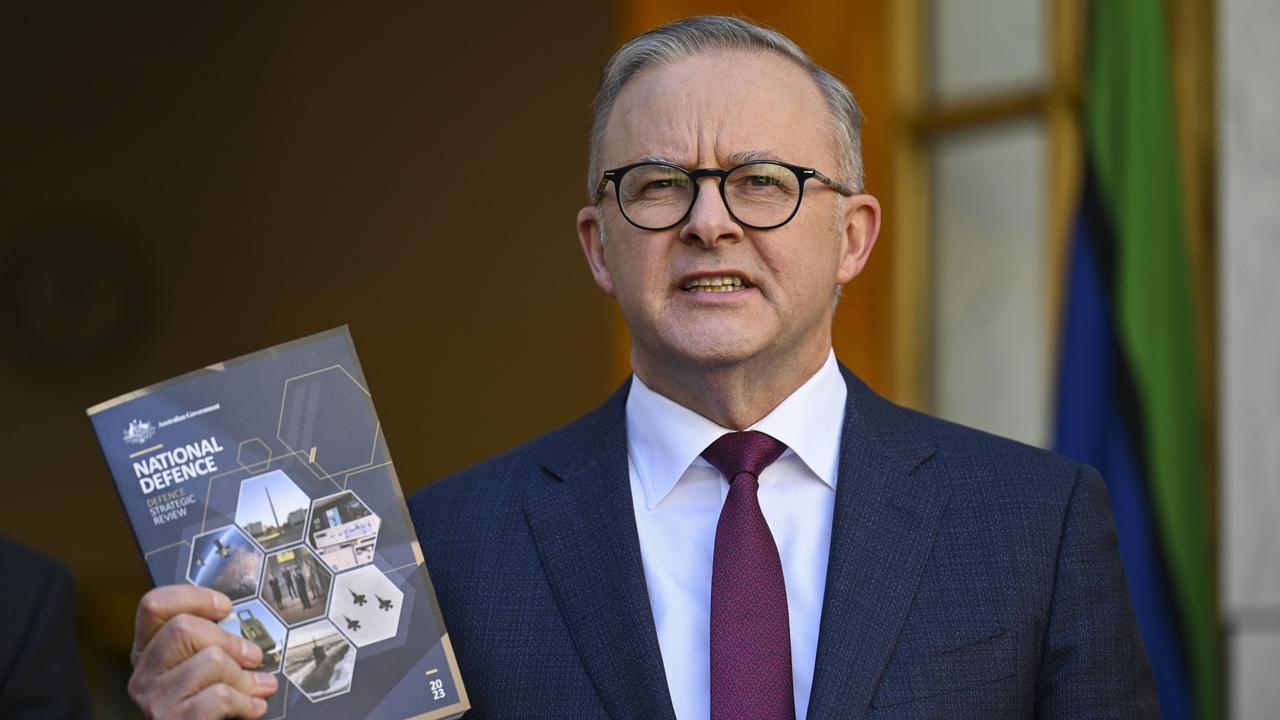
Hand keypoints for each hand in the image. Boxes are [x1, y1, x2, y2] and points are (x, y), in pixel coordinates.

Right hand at [128, 585, 278, 718]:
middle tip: (253, 656)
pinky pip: (220, 695)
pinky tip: (252, 705)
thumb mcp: (200, 668)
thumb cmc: (203, 705)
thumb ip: (208, 642)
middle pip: (184, 628)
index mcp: (147, 651)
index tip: (225, 607)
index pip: (154, 605)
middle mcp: (143, 673)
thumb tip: (244, 629)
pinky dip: (245, 700)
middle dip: (230, 641)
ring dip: (244, 675)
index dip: (193, 597)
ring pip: (210, 660)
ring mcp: (155, 698)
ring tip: (257, 686)